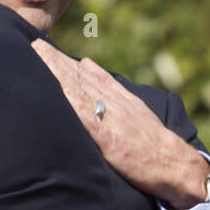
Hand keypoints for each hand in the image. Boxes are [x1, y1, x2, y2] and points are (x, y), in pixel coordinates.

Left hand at [30, 40, 209, 209]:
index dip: (64, 61)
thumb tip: (87, 65)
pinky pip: (89, 118)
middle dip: (56, 61)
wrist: (174, 164)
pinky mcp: (110, 139)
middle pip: (81, 79)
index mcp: (119, 99)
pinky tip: (60, 91)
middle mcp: (114, 104)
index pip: (88, 76)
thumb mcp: (135, 109)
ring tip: (41, 59)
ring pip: (81, 92)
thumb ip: (111, 90)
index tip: (45, 48)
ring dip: (60, 74)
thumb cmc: (152, 143)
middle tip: (36, 45)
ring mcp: (112, 120)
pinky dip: (74, 103)